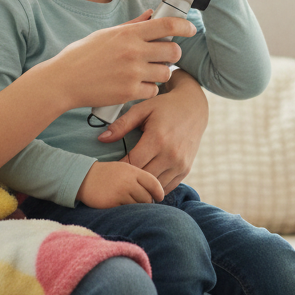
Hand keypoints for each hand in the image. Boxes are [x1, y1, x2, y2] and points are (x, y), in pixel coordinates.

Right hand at [36, 12, 194, 114]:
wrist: (63, 81)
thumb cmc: (82, 55)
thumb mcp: (106, 34)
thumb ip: (132, 26)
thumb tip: (151, 15)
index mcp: (128, 34)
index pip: (167, 25)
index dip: (184, 26)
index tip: (190, 29)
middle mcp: (133, 52)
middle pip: (173, 51)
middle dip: (172, 53)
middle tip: (164, 55)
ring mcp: (133, 73)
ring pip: (166, 72)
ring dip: (161, 72)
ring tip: (149, 72)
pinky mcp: (129, 93)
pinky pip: (153, 90)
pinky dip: (149, 89)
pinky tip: (138, 86)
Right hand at [77, 161, 163, 207]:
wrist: (84, 177)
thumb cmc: (108, 174)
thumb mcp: (124, 169)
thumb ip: (139, 178)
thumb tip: (155, 192)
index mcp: (133, 171)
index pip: (154, 183)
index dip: (159, 192)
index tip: (159, 198)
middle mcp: (128, 182)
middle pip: (147, 198)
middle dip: (147, 202)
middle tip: (143, 204)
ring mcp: (120, 193)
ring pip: (138, 206)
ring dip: (138, 209)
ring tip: (133, 206)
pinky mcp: (112, 203)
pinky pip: (126, 211)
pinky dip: (127, 212)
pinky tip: (123, 208)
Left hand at [97, 69, 208, 194]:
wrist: (193, 108)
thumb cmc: (164, 107)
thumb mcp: (142, 110)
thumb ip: (121, 125)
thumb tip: (101, 139)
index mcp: (157, 138)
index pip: (132, 163)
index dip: (118, 168)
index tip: (109, 168)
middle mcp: (171, 154)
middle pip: (143, 178)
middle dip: (129, 179)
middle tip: (117, 178)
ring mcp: (180, 164)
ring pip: (155, 187)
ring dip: (142, 186)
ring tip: (130, 182)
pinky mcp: (186, 169)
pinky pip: (167, 188)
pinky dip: (155, 188)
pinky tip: (145, 182)